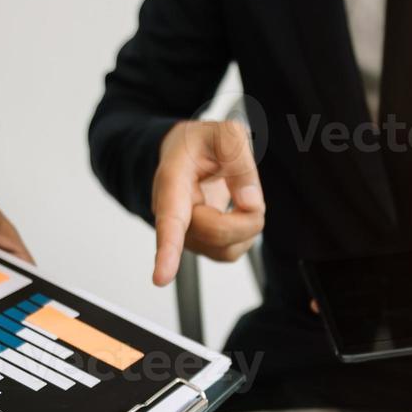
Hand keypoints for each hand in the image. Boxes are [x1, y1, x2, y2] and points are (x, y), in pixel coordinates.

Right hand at [150, 120, 265, 285]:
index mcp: (172, 182)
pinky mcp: (200, 247)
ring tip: (238, 197)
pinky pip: (229, 253)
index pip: (169, 219)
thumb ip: (238, 157)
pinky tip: (236, 213)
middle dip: (246, 216)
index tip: (161, 278)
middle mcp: (171, 214)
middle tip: (250, 191)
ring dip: (245, 225)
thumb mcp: (224, 133)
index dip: (167, 250)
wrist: (186, 155)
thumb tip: (249, 202)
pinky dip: (244, 234)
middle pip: (216, 232)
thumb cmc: (200, 145)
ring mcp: (184, 235)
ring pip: (224, 248)